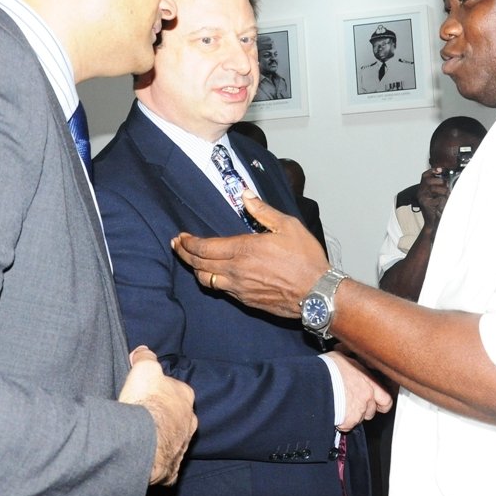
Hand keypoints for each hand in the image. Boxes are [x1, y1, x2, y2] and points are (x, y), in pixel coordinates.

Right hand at [118, 346, 196, 485]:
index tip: (147, 393)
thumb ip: (145, 357)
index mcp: (186, 396)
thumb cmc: (147, 401)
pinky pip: (166, 461)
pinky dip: (158, 458)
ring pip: (173, 438)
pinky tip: (145, 457)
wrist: (143, 440)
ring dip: (160, 437)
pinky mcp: (173, 466)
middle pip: (176, 414)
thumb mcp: (144, 369)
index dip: (160, 390)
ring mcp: (183, 444)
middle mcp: (190, 420)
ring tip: (140, 436)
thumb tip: (143, 350)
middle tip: (142, 416)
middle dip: (163, 415)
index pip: (175, 389)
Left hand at [171, 190, 328, 317]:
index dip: (188, 242)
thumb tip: (245, 194)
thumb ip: (263, 210)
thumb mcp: (288, 226)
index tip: (181, 237)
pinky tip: (214, 274)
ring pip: (206, 280)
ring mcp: (240, 289)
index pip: (204, 247)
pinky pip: (222, 290)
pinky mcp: (247, 301)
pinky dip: (212, 281)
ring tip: (191, 260)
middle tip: (178, 246)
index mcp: (244, 249)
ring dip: (195, 269)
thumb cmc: (306, 258)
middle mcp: (236, 271)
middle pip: (199, 264)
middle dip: (184, 254)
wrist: (318, 294)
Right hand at [324, 351, 393, 430]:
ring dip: (352, 416)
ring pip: (359, 419)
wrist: (317, 383)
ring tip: (338, 406)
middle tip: (352, 405)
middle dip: (364, 410)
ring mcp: (359, 409)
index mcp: (368, 380)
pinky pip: (347, 425)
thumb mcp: (342, 357)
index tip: (378, 404)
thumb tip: (347, 357)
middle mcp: (367, 395)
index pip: (385, 398)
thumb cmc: (327, 368)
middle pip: (371, 410)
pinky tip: (333, 413)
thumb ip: (351, 363)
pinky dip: (341, 422)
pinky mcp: (349, 421)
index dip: (381, 403)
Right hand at [417, 167, 450, 229]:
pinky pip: (438, 198)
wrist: (433, 223)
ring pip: (433, 188)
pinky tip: (444, 203)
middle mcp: (420, 192)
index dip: (432, 171)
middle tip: (447, 185)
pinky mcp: (426, 204)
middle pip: (428, 180)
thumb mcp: (437, 196)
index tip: (440, 170)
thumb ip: (440, 187)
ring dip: (443, 191)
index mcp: (423, 189)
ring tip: (447, 196)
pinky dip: (444, 200)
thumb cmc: (436, 209)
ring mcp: (422, 198)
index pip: (425, 176)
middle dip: (440, 181)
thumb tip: (448, 180)